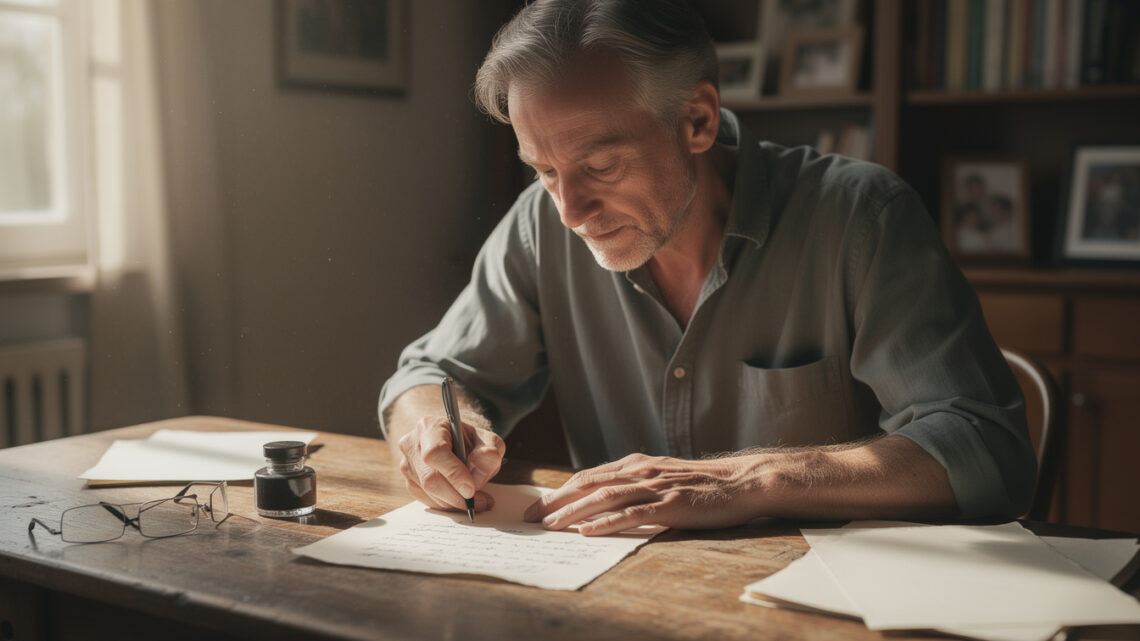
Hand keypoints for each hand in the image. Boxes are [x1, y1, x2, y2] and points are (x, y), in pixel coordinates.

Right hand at [397, 415, 504, 512]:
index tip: (471, 489)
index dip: (453, 473)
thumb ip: (489, 455)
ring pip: (429, 493)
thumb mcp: (488, 442)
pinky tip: (461, 497)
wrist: (456, 444)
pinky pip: (427, 501)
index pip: (435, 452)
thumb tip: (477, 477)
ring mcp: (407, 464)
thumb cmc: (470, 442)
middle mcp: (412, 444)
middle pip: (429, 478)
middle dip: (456, 495)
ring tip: (476, 499)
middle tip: (479, 500)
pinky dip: (447, 504)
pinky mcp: (409, 482)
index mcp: (430, 426)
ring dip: (454, 501)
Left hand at [522, 454, 760, 535]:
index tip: (537, 507)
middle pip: (589, 485)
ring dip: (574, 512)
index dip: (560, 492)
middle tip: (531, 518)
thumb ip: (635, 484)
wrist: (741, 480)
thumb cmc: (703, 483)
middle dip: (556, 502)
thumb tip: (604, 499)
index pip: (588, 477)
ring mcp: (655, 487)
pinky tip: (589, 531)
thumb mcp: (662, 476)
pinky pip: (633, 514)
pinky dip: (607, 522)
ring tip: (551, 525)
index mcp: (636, 464)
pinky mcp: (671, 505)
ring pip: (605, 498)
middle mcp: (641, 471)